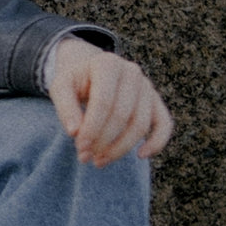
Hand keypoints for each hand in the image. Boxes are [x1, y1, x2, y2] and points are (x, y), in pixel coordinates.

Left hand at [48, 38, 173, 166]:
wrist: (91, 71)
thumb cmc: (75, 82)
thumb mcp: (61, 88)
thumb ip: (65, 108)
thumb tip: (74, 133)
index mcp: (107, 64)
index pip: (104, 102)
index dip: (92, 128)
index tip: (80, 147)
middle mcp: (132, 72)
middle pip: (123, 115)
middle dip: (103, 141)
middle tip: (85, 157)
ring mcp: (147, 86)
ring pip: (141, 124)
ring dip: (121, 148)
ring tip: (99, 161)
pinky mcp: (156, 101)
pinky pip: (164, 124)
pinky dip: (157, 142)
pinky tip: (141, 155)